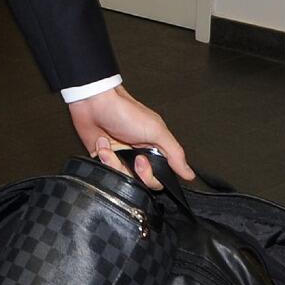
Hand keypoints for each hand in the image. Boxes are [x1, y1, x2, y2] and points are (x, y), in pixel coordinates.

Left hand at [66, 85, 194, 189]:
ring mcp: (120, 157)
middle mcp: (137, 155)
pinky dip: (103, 159)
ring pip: (121, 178)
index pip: (158, 177)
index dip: (149, 175)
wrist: (94, 103)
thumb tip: (189, 173)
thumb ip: (175, 154)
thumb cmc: (125, 111)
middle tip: (131, 156)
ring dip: (114, 162)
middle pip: (140, 181)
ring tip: (110, 147)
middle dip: (133, 171)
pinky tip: (102, 145)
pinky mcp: (104, 158)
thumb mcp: (156, 131)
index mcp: (153, 149)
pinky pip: (106, 172)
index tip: (142, 161)